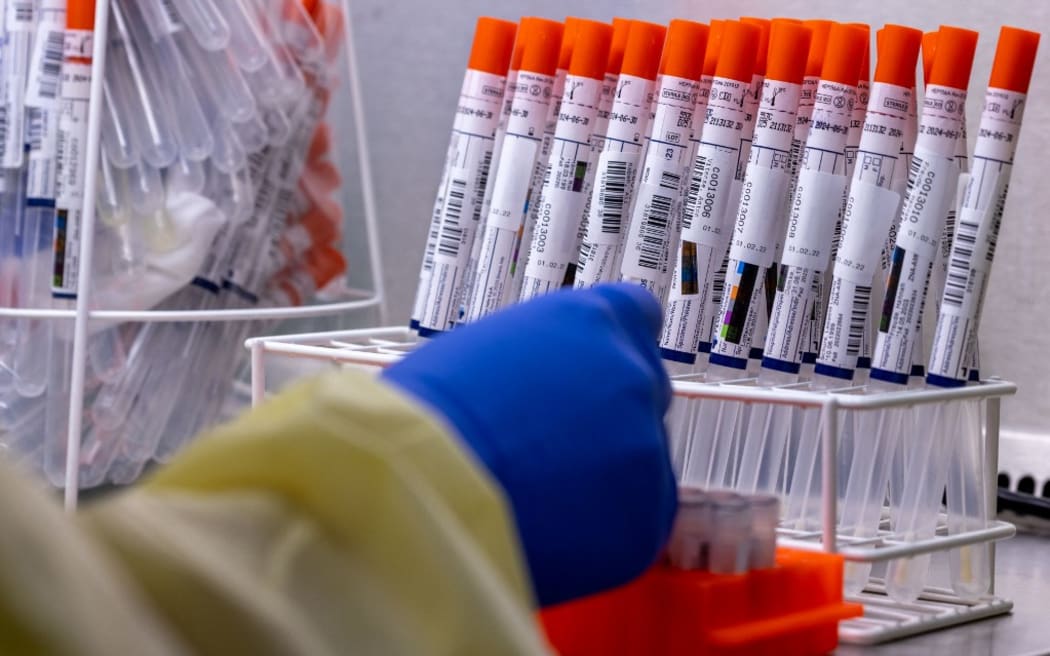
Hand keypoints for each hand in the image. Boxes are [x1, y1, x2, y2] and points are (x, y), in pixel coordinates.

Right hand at [383, 283, 675, 605]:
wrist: (422, 488)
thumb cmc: (421, 417)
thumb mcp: (482, 352)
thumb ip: (537, 362)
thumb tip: (544, 389)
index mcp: (588, 319)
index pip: (636, 315)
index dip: (611, 350)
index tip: (591, 376)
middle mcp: (629, 372)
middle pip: (641, 390)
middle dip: (606, 416)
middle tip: (552, 448)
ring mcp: (645, 444)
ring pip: (641, 459)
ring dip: (605, 475)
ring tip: (539, 498)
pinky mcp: (646, 514)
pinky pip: (638, 518)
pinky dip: (605, 528)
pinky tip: (554, 530)